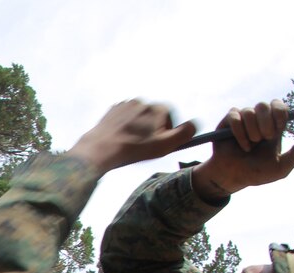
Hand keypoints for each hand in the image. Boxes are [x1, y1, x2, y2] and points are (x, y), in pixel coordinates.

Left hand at [67, 100, 196, 173]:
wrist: (100, 149)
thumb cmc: (133, 149)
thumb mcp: (164, 146)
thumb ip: (184, 134)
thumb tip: (193, 125)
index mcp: (158, 108)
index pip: (169, 117)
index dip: (166, 131)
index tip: (158, 143)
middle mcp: (143, 101)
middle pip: (153, 116)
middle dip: (151, 129)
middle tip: (143, 146)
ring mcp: (125, 104)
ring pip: (138, 117)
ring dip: (137, 127)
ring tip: (130, 143)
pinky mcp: (111, 110)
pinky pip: (123, 118)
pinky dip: (124, 126)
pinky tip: (120, 138)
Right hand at [191, 99, 293, 200]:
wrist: (232, 178)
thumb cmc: (255, 173)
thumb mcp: (280, 168)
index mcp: (272, 126)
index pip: (278, 106)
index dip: (279, 112)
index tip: (279, 127)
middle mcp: (257, 121)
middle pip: (264, 105)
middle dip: (266, 122)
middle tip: (265, 138)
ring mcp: (241, 121)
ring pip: (249, 111)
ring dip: (252, 130)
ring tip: (251, 146)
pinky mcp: (226, 124)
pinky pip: (234, 117)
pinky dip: (239, 132)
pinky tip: (243, 145)